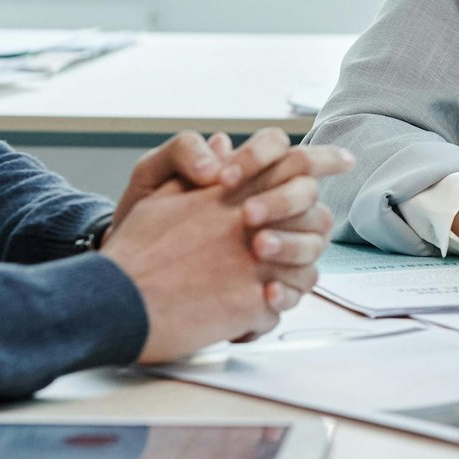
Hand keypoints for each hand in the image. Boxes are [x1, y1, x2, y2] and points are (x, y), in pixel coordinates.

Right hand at [105, 134, 351, 360]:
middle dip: (316, 231)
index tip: (343, 159)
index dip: (322, 159)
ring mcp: (256, 264)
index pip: (291, 163)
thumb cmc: (134, 253)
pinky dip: (271, 312)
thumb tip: (222, 142)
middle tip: (311, 241)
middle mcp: (250, 223)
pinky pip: (282, 307)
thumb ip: (195, 168)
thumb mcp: (160, 196)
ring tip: (271, 285)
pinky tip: (249, 315)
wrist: (115, 301)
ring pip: (306, 268)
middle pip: (314, 217)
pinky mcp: (252, 303)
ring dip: (295, 278)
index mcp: (230, 194)